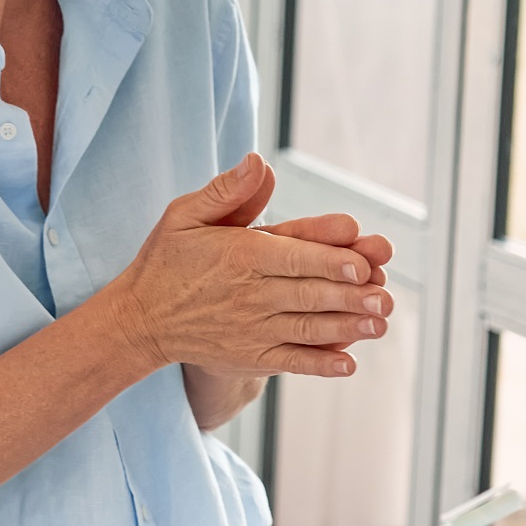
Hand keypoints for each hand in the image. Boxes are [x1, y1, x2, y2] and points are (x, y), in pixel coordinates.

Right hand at [104, 154, 394, 379]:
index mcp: (240, 255)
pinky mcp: (251, 357)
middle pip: (308, 293)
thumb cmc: (167, 260)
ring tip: (379, 323)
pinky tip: (348, 364)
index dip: (330, 260)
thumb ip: (226, 191)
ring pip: (307, 328)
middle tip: (385, 296)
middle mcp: (249, 294)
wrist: (140, 320)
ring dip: (346, 327)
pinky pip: (291, 361)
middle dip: (350, 295)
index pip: (294, 256)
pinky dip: (319, 364)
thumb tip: (259, 161)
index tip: (361, 264)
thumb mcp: (185, 214)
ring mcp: (251, 329)